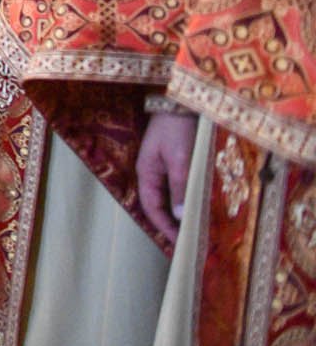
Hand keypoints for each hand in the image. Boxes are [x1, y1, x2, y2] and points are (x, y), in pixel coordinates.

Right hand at [137, 108, 198, 245]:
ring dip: (180, 213)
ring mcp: (164, 166)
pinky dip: (187, 200)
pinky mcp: (176, 161)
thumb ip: (180, 187)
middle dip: (172, 224)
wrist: (180, 101)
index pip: (152, 207)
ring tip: (195, 229)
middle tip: (189, 242)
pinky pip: (178, 187)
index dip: (164, 226)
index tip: (179, 244)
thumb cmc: (177, 129)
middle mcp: (153, 172)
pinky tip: (198, 206)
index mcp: (147, 172)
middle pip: (159, 204)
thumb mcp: (180, 159)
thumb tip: (180, 216)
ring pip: (170, 197)